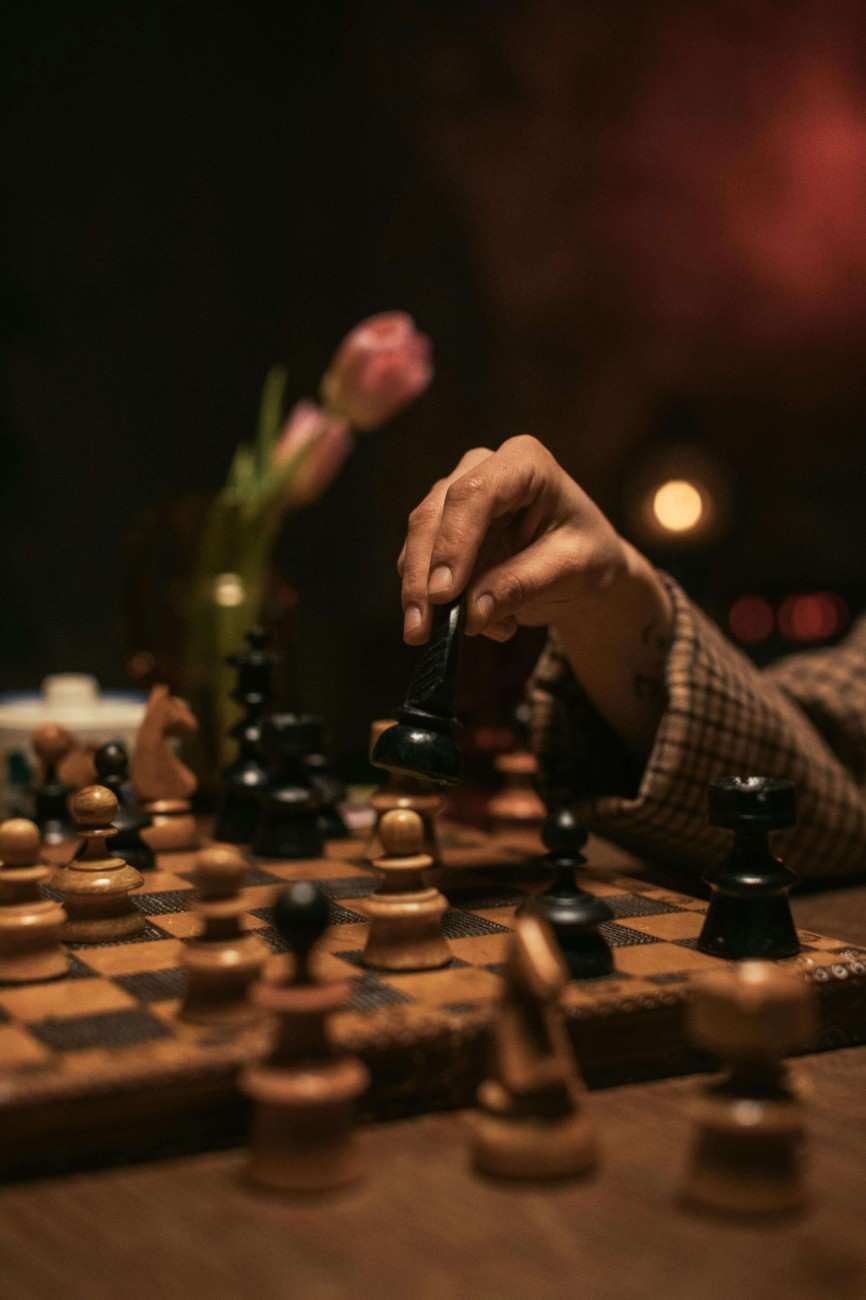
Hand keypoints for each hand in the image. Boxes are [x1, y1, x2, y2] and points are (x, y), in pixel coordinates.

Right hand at [398, 435, 674, 754]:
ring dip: (420, 593)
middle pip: (434, 515)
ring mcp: (454, 495)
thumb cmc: (586, 555)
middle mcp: (481, 468)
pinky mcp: (441, 527)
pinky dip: (434, 600)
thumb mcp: (571, 570)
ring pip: (418, 540)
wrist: (580, 567)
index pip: (475, 494)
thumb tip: (471, 613)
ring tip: (448, 636)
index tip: (444, 593)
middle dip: (423, 576)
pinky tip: (473, 624)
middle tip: (421, 629)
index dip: (454, 542)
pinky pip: (420, 564)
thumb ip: (522, 585)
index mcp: (524, 462)